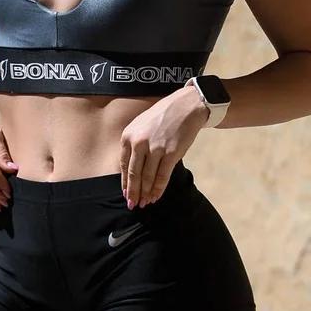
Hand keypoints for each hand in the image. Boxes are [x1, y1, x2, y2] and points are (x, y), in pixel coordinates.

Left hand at [120, 84, 209, 207]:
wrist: (187, 106)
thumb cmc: (164, 116)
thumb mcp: (140, 125)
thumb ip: (134, 144)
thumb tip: (132, 170)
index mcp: (128, 136)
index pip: (124, 165)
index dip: (125, 182)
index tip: (126, 194)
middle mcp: (139, 143)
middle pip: (134, 174)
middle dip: (134, 192)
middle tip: (133, 205)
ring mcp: (155, 148)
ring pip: (147, 178)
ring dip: (146, 193)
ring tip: (145, 203)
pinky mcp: (171, 153)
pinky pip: (162, 176)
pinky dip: (158, 189)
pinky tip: (156, 196)